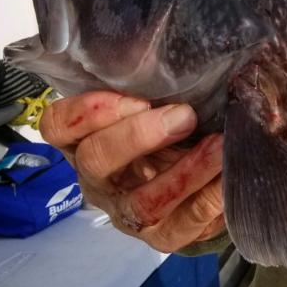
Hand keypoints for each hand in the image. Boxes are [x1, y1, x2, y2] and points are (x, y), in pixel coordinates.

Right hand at [40, 91, 225, 252]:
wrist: (196, 183)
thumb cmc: (169, 130)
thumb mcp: (156, 104)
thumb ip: (159, 85)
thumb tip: (194, 51)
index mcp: (85, 140)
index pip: (58, 125)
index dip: (88, 112)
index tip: (137, 98)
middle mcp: (99, 178)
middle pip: (96, 159)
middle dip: (139, 136)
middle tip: (184, 115)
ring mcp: (128, 211)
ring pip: (141, 201)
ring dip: (183, 173)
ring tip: (217, 148)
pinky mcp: (163, 235)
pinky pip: (182, 224)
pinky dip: (209, 199)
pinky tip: (228, 178)